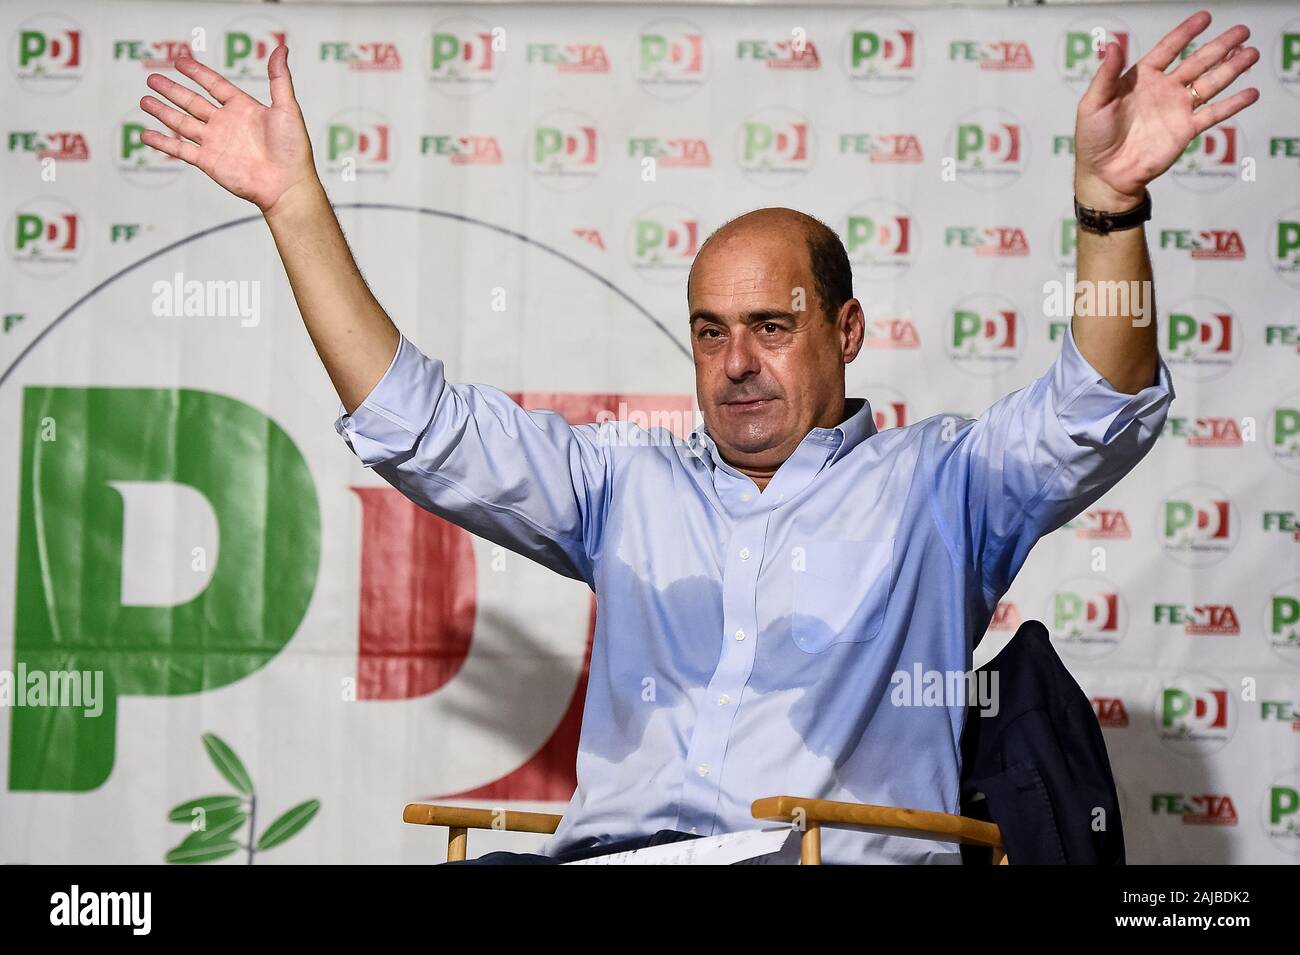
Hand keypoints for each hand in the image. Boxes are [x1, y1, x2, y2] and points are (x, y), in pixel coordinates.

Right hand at [139, 46, 317, 214]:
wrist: (286, 185)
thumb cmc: (293, 149)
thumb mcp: (287, 108)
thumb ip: (279, 78)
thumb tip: (281, 49)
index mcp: (243, 108)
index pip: (215, 85)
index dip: (197, 73)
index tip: (180, 61)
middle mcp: (226, 124)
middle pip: (192, 102)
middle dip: (172, 90)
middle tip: (152, 78)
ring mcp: (215, 142)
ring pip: (182, 123)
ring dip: (163, 112)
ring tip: (144, 100)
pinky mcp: (208, 161)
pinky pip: (180, 149)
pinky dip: (163, 143)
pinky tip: (146, 135)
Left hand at [1073, 10, 1259, 208]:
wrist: (1105, 174)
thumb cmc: (1093, 139)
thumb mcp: (1093, 103)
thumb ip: (1105, 75)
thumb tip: (1112, 44)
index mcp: (1141, 78)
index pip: (1168, 49)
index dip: (1186, 33)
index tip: (1205, 17)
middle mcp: (1164, 90)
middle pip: (1198, 62)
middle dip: (1220, 46)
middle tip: (1243, 30)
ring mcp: (1177, 109)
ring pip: (1210, 83)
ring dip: (1232, 68)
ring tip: (1251, 53)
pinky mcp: (1186, 130)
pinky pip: (1214, 114)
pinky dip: (1233, 104)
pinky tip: (1251, 92)